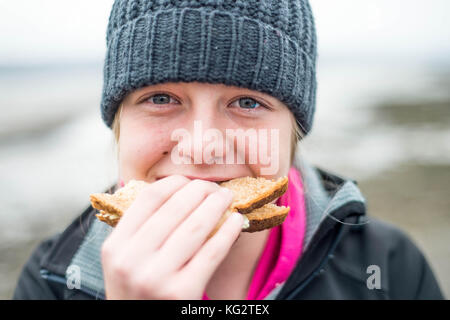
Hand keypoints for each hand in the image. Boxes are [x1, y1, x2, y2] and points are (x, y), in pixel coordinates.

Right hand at [101, 175, 243, 298]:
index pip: (149, 198)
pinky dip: (228, 232)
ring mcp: (156, 277)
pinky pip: (212, 252)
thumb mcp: (124, 261)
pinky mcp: (182, 292)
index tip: (189, 181)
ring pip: (196, 226)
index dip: (174, 183)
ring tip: (226, 198)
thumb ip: (140, 231)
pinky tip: (235, 221)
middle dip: (201, 191)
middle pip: (175, 208)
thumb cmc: (137, 292)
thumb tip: (177, 193)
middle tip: (215, 188)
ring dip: (217, 205)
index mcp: (115, 246)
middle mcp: (132, 260)